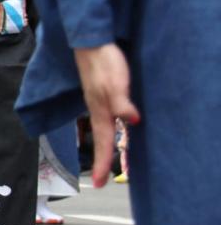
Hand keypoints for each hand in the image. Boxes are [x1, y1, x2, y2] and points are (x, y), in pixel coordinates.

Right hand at [74, 44, 140, 187]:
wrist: (91, 41)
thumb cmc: (104, 61)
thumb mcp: (114, 82)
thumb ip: (121, 103)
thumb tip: (133, 122)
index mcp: (100, 110)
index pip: (103, 141)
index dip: (102, 162)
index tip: (100, 183)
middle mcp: (98, 109)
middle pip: (102, 139)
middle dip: (101, 160)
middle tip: (102, 180)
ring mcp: (99, 101)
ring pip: (103, 129)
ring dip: (105, 147)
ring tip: (107, 161)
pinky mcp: (102, 92)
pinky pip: (106, 118)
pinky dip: (108, 131)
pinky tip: (114, 128)